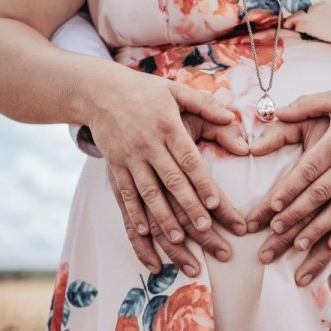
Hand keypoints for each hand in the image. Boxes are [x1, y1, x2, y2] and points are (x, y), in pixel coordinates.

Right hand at [89, 69, 247, 252]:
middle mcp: (148, 145)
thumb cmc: (144, 91)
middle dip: (188, 207)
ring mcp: (129, 158)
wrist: (99, 90)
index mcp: (167, 126)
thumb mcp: (175, 90)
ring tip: (177, 240)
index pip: (188, 159)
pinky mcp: (115, 167)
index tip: (216, 203)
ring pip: (148, 194)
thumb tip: (231, 117)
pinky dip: (134, 214)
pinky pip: (125, 194)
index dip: (202, 182)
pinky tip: (145, 232)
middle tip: (205, 230)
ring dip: (162, 218)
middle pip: (171, 181)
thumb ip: (204, 104)